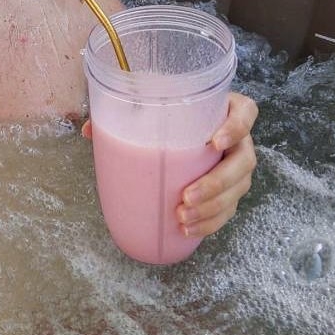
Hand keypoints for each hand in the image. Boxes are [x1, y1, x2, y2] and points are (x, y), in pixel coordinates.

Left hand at [81, 91, 257, 237]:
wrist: (180, 126)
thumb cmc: (168, 112)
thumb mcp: (151, 105)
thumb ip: (124, 112)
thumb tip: (89, 130)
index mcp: (225, 108)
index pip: (245, 112)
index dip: (236, 128)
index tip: (214, 143)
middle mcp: (238, 137)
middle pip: (243, 160)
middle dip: (217, 182)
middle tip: (187, 195)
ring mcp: (237, 164)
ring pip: (238, 189)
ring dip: (213, 207)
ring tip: (182, 217)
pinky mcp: (231, 188)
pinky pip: (229, 208)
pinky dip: (211, 221)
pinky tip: (189, 228)